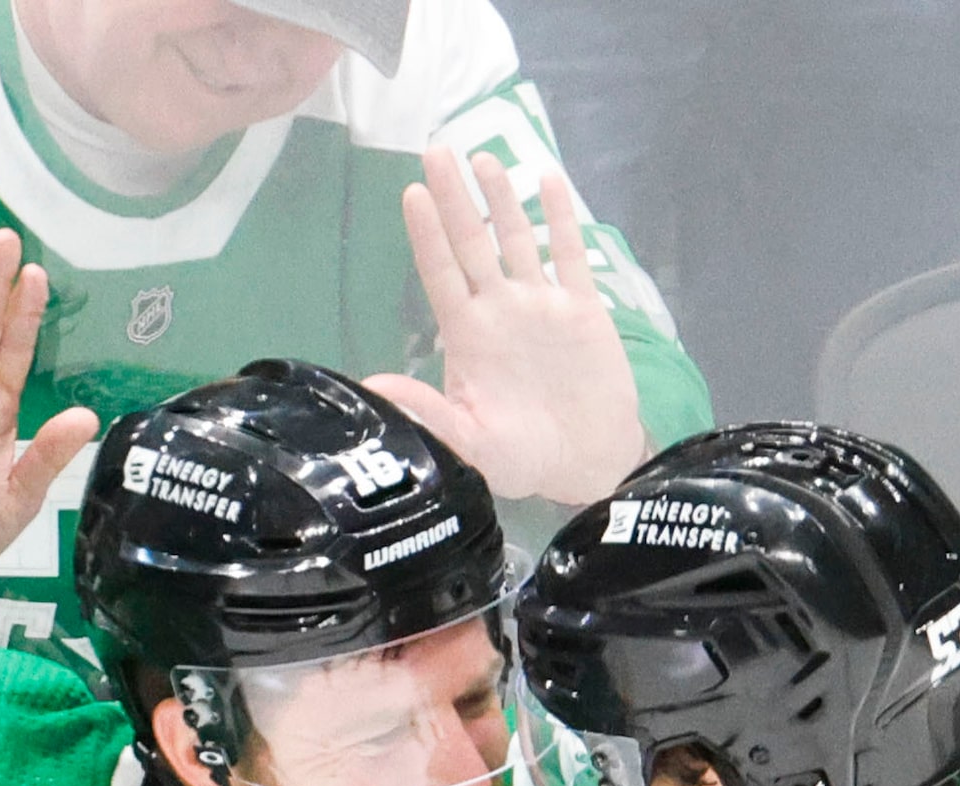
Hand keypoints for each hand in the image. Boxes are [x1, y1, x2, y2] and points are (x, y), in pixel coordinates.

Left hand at [367, 147, 648, 507]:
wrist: (585, 462)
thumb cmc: (522, 457)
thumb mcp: (472, 443)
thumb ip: (429, 413)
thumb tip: (374, 389)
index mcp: (468, 336)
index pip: (442, 274)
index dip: (427, 234)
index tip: (411, 193)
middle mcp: (500, 310)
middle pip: (473, 243)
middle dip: (455, 198)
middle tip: (436, 149)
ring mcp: (540, 305)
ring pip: (518, 239)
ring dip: (502, 200)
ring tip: (483, 157)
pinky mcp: (582, 309)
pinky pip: (571, 256)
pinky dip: (561, 219)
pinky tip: (548, 181)